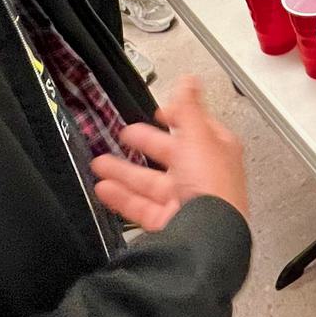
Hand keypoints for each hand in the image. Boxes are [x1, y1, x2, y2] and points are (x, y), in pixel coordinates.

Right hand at [91, 76, 248, 229]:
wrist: (206, 235)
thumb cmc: (214, 188)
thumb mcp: (198, 136)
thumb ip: (189, 108)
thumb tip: (189, 81)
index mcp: (216, 151)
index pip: (195, 128)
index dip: (177, 118)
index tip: (159, 112)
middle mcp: (202, 176)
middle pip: (168, 154)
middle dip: (143, 143)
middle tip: (125, 135)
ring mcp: (184, 201)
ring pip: (149, 182)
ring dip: (123, 171)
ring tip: (100, 163)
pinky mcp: (168, 222)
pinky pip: (140, 206)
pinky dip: (121, 197)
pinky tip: (104, 188)